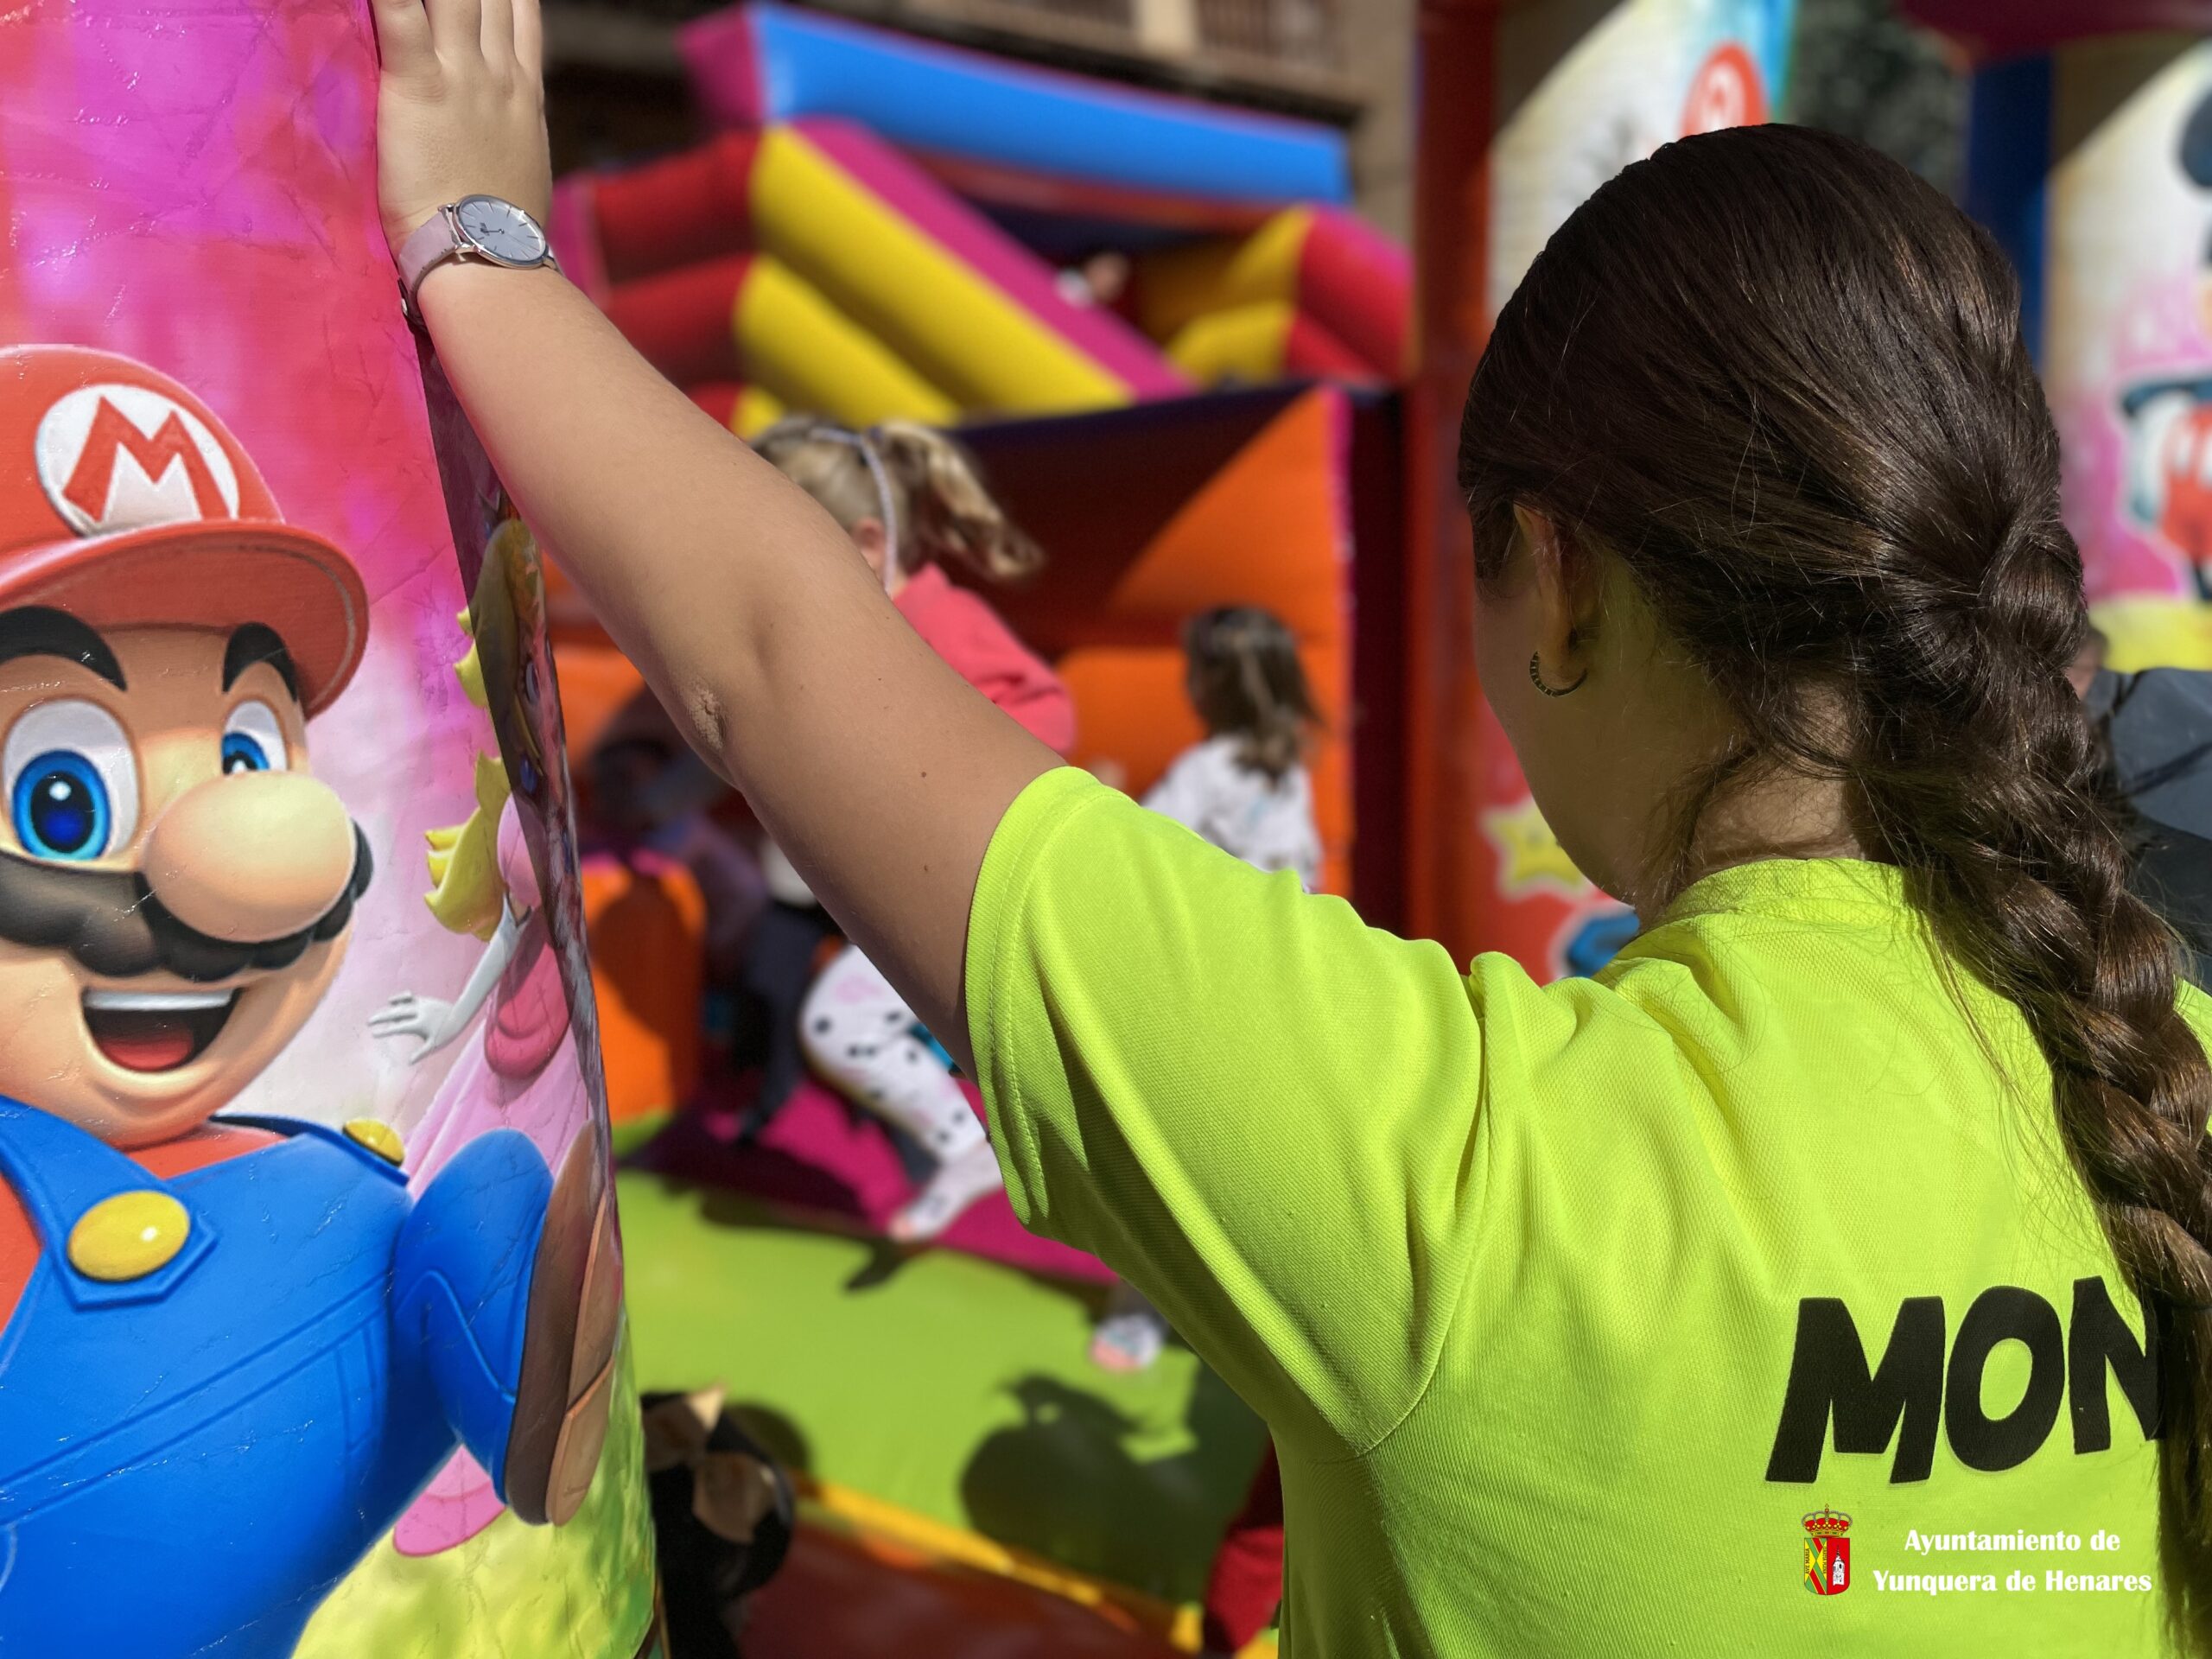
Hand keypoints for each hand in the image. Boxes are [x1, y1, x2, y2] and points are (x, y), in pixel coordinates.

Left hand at [370, 0, 551, 255]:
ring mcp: (462, 76)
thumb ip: (513, 144)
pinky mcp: (419, 83)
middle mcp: (499, 75)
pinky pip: (400, 11)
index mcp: (524, 97)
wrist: (488, 261)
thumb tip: (508, 155)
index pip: (520, 17)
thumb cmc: (499, 239)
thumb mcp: (523, 178)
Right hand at [370, 991, 465, 1061]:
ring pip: (400, 1006)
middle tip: (369, 1022)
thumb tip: (408, 1062)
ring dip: (387, 1010)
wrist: (461, 1015)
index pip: (398, 1028)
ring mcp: (421, 1005)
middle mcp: (418, 1013)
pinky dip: (400, 998)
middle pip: (396, 1014)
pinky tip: (390, 1001)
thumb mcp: (435, 1045)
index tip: (374, 1034)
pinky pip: (409, 998)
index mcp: (420, 1024)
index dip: (385, 1031)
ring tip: (376, 1016)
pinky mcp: (423, 1000)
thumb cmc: (448, 1033)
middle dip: (381, 1018)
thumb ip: (421, 1053)